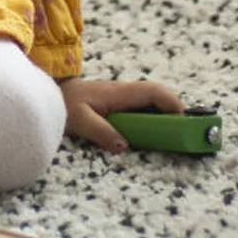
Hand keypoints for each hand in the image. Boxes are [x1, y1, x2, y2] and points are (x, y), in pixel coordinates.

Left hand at [61, 76, 187, 152]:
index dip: (172, 104)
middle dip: (175, 112)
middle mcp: (125, 92)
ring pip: (152, 103)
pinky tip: (153, 135)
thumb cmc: (64, 104)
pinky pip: (143, 109)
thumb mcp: (79, 120)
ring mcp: (123, 97)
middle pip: (159, 96)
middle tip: (185, 134)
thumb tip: (124, 145)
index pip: (154, 92)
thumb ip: (101, 132)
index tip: (184, 123)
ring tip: (174, 137)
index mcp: (119, 93)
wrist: (52, 94)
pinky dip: (153, 119)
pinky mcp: (119, 104)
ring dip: (165, 116)